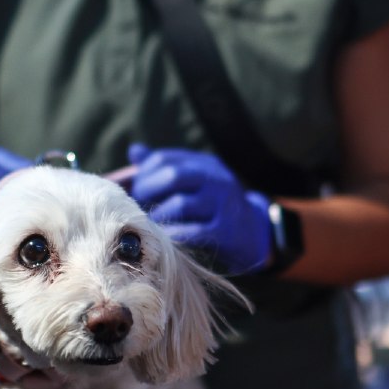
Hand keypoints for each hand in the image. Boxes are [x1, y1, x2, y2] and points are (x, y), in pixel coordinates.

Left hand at [127, 143, 270, 274]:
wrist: (253, 232)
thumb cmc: (213, 206)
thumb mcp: (194, 181)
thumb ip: (164, 167)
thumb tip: (135, 150)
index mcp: (205, 164)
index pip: (165, 159)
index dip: (144, 174)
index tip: (136, 189)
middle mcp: (216, 179)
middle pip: (174, 175)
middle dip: (149, 190)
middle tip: (139, 206)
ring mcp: (223, 204)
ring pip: (181, 204)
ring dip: (159, 215)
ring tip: (150, 223)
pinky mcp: (227, 231)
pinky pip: (194, 231)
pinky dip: (174, 234)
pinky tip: (165, 237)